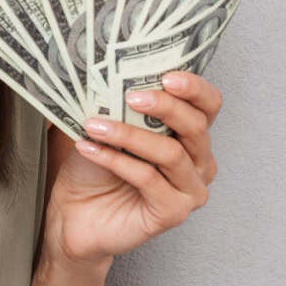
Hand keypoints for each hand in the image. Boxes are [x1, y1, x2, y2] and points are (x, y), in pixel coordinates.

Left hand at [45, 70, 220, 265]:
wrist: (76, 214)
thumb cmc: (96, 168)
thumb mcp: (111, 127)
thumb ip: (123, 104)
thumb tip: (115, 72)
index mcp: (191, 136)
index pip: (209, 105)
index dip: (194, 88)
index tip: (166, 76)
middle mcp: (199, 163)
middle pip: (196, 127)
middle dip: (163, 106)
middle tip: (130, 96)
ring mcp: (190, 190)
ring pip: (170, 153)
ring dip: (129, 135)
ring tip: (94, 125)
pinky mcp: (173, 213)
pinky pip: (149, 179)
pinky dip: (117, 161)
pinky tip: (90, 149)